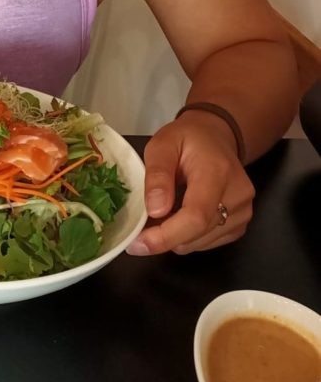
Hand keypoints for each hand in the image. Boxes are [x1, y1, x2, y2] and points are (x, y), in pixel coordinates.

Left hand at [126, 111, 254, 255]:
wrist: (216, 137)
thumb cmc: (186, 139)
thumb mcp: (162, 144)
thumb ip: (157, 175)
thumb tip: (155, 211)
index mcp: (217, 172)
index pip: (196, 216)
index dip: (166, 235)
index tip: (138, 243)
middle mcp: (237, 195)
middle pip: (198, 233)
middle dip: (163, 237)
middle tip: (141, 224)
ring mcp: (243, 213)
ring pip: (200, 243)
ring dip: (175, 236)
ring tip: (163, 210)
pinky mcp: (240, 225)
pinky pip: (207, 243)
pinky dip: (187, 236)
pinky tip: (179, 215)